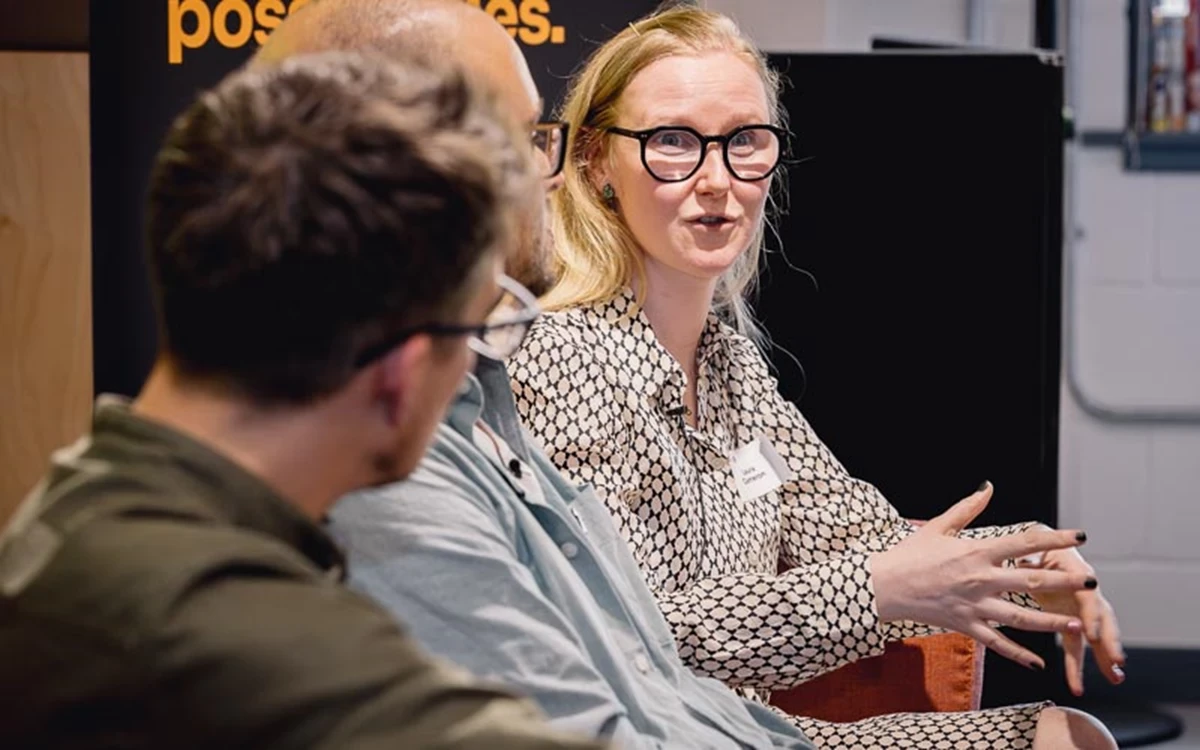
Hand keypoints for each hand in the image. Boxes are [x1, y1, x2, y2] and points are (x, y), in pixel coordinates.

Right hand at [871, 482, 1093, 669]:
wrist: (883, 585)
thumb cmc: (909, 554)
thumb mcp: (938, 526)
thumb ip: (967, 508)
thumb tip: (988, 487)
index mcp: (976, 551)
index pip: (1023, 544)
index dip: (1053, 539)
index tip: (1079, 535)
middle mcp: (980, 579)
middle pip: (1031, 582)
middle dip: (1064, 581)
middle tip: (1091, 581)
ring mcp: (975, 606)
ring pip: (1021, 618)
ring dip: (1052, 622)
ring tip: (1078, 624)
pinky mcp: (966, 625)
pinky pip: (997, 643)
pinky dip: (1019, 654)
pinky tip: (1040, 663)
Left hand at [1023, 541, 1125, 695]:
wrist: (1038, 546)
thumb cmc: (1034, 544)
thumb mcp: (1032, 544)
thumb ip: (1031, 555)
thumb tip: (1028, 559)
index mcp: (1077, 572)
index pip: (1088, 596)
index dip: (1091, 615)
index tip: (1091, 633)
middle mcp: (1085, 591)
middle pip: (1102, 618)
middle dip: (1110, 640)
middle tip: (1117, 661)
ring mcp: (1080, 608)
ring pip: (1097, 635)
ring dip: (1106, 656)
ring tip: (1115, 678)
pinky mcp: (1070, 620)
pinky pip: (1077, 644)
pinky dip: (1078, 664)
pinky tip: (1077, 684)